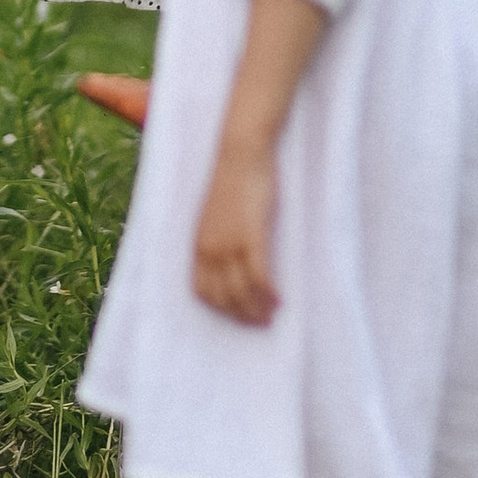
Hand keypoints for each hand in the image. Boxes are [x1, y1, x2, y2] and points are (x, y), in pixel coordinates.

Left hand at [192, 139, 279, 325]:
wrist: (240, 153)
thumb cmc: (233, 181)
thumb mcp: (217, 216)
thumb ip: (220, 239)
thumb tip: (233, 262)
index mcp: (198, 244)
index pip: (202, 290)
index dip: (221, 309)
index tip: (237, 316)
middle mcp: (210, 248)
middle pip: (223, 297)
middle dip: (241, 315)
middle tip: (260, 324)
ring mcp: (229, 244)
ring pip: (242, 292)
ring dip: (257, 310)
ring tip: (271, 317)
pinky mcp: (251, 236)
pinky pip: (259, 277)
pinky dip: (268, 294)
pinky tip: (279, 300)